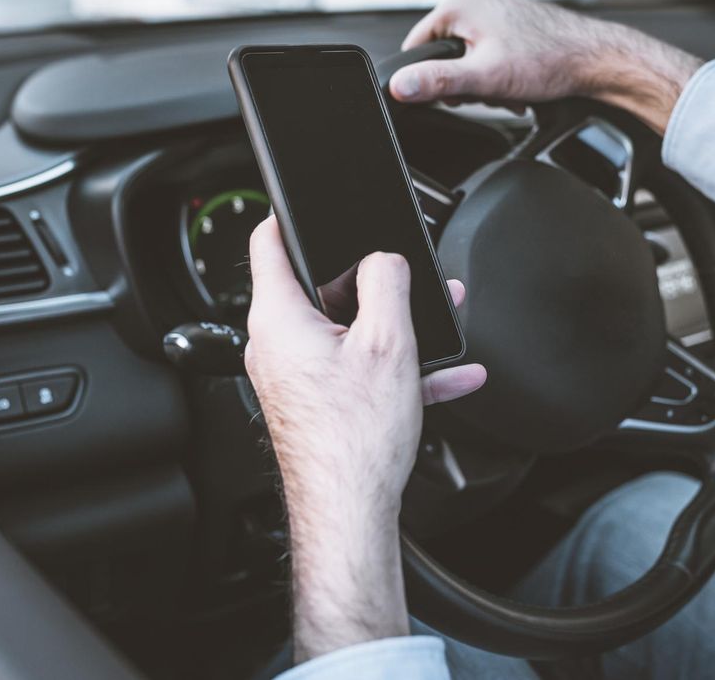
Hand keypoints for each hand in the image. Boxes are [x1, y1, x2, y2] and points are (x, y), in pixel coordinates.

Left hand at [244, 217, 485, 661]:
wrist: (350, 511)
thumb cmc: (354, 441)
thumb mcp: (388, 342)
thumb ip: (388, 282)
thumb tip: (385, 260)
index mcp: (279, 318)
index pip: (268, 243)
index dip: (291, 215)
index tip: (309, 202)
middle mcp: (278, 345)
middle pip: (320, 286)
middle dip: (371, 279)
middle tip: (405, 275)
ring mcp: (296, 376)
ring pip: (347, 329)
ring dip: (395, 325)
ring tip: (439, 322)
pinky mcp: (318, 402)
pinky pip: (358, 369)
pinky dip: (397, 366)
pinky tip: (446, 375)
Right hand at [390, 0, 703, 133]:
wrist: (594, 60)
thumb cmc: (549, 60)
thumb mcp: (484, 78)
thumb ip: (438, 81)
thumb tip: (399, 86)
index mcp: (459, 4)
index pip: (416, 48)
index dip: (430, 80)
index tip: (457, 94)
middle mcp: (475, 1)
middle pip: (444, 56)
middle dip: (465, 84)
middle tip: (491, 92)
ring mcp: (495, 13)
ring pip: (469, 61)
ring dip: (485, 84)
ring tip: (510, 88)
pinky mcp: (511, 28)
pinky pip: (490, 58)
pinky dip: (501, 77)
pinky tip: (520, 85)